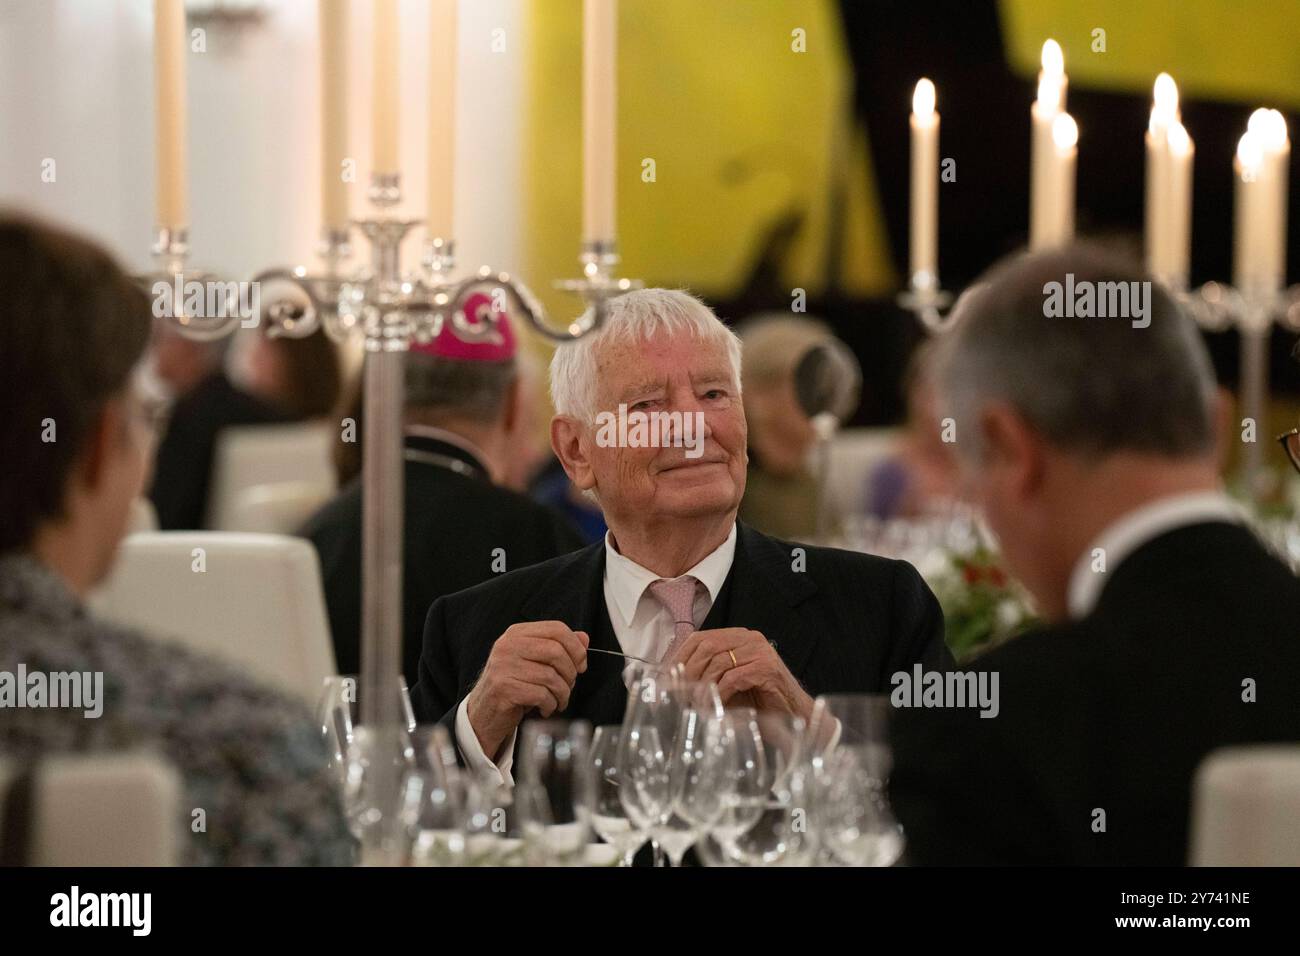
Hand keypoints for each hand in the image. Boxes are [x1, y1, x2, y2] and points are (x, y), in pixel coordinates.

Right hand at [465, 621, 587, 760]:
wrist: (484, 712)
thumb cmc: (513, 685)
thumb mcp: (535, 662)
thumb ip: (559, 648)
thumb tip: (583, 638)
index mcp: (517, 634)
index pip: (556, 629)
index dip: (576, 648)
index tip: (580, 665)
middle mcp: (508, 645)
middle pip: (556, 651)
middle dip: (570, 673)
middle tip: (568, 686)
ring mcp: (503, 666)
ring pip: (551, 676)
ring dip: (562, 694)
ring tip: (558, 701)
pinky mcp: (503, 688)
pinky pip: (541, 694)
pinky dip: (550, 705)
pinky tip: (545, 708)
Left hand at [666, 628, 812, 718]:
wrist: (793, 716)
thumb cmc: (758, 702)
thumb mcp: (725, 684)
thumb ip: (705, 676)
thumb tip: (670, 681)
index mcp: (738, 637)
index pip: (700, 638)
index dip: (679, 656)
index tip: (664, 677)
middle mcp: (749, 638)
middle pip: (707, 646)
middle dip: (687, 672)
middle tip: (676, 693)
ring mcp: (760, 651)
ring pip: (718, 661)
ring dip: (702, 686)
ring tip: (694, 704)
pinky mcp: (767, 668)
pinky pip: (734, 677)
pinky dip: (721, 693)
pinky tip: (717, 706)